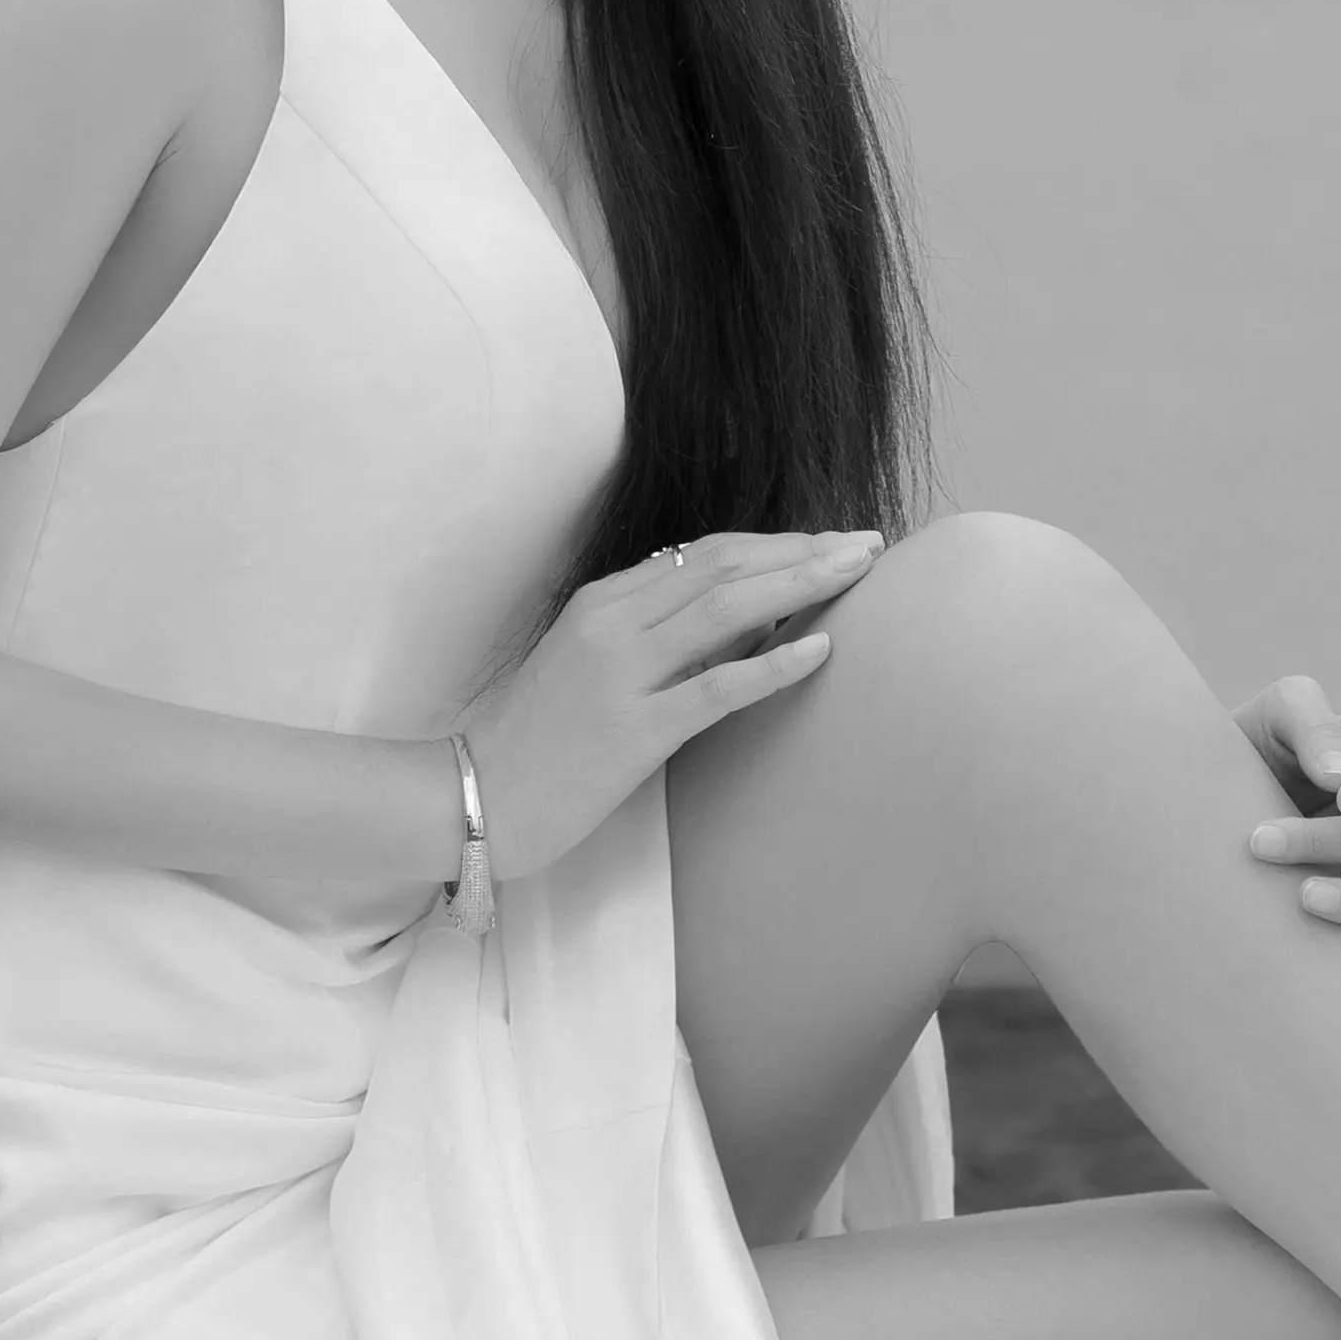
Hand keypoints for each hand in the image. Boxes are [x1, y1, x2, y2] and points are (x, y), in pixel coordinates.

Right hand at [452, 527, 885, 883]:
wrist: (473, 797)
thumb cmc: (535, 740)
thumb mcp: (589, 667)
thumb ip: (650, 636)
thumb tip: (739, 621)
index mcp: (603, 602)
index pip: (705, 553)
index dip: (775, 543)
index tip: (829, 542)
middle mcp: (613, 622)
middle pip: (724, 565)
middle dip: (802, 551)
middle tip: (866, 545)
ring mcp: (622, 673)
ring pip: (726, 608)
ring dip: (802, 584)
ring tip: (859, 573)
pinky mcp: (633, 730)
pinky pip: (717, 687)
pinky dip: (774, 664)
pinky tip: (822, 648)